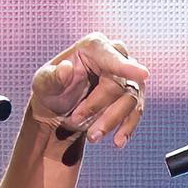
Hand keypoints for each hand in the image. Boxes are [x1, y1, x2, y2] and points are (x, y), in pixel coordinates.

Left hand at [30, 31, 149, 146]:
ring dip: (110, 121)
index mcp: (93, 46)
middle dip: (99, 108)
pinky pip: (136, 112)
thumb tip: (66, 69)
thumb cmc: (51, 90)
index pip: (112, 57)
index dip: (126, 67)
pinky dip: (127, 128)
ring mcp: (127, 75)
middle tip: (75, 121)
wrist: (59, 108)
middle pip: (119, 85)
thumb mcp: (43, 84)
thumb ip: (52, 77)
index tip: (144, 75)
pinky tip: (117, 141)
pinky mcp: (132, 94)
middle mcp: (115, 56)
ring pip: (131, 100)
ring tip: (91, 137)